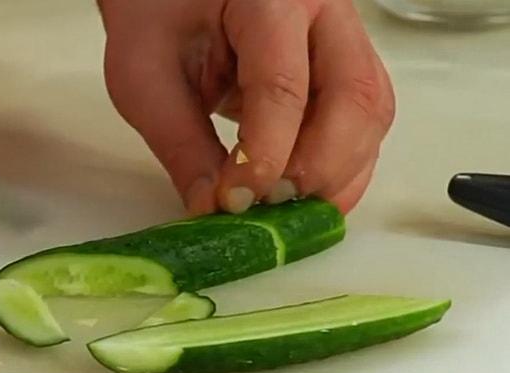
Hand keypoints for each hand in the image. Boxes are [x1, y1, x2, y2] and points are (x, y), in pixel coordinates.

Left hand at [98, 0, 394, 214]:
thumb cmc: (158, 14)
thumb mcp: (145, 77)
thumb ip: (180, 145)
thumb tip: (214, 211)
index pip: (283, 85)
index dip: (265, 154)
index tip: (235, 200)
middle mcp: (324, 10)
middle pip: (354, 99)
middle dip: (316, 171)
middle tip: (269, 210)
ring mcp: (343, 37)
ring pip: (370, 115)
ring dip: (335, 176)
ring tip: (284, 209)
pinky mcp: (343, 67)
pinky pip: (362, 123)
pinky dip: (338, 167)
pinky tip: (302, 192)